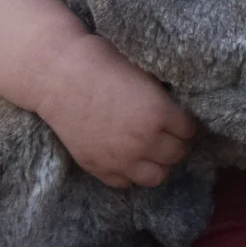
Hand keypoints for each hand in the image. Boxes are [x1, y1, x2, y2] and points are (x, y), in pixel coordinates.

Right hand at [35, 34, 197, 188]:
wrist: (57, 76)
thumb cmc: (99, 63)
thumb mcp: (141, 74)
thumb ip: (159, 99)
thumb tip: (171, 111)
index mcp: (159, 112)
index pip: (189, 131)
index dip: (184, 124)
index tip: (177, 121)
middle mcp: (144, 140)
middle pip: (176, 155)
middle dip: (175, 144)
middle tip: (166, 135)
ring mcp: (120, 158)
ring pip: (156, 177)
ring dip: (157, 164)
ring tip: (150, 152)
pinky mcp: (99, 167)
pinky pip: (126, 183)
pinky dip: (130, 173)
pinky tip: (126, 158)